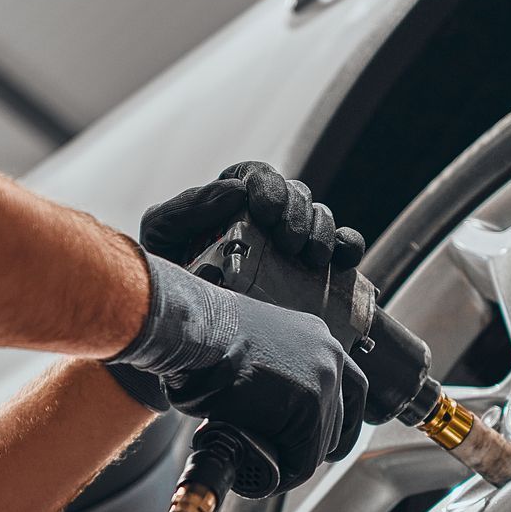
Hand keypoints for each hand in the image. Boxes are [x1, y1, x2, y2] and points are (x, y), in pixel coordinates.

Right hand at [112, 255, 366, 491]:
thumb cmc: (203, 339)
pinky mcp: (309, 407)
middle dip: (315, 442)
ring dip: (298, 458)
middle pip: (338, 416)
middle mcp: (327, 354)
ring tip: (270, 467)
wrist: (192, 332)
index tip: (325, 437)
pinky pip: (304, 456)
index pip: (349, 386)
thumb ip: (272, 372)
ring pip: (322, 440)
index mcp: (315, 336)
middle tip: (286, 456)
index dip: (338, 418)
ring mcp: (323, 380)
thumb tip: (267, 406)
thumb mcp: (251, 347)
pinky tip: (268, 475)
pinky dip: (288, 472)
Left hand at [141, 161, 365, 270]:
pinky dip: (348, 245)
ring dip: (320, 229)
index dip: (266, 185)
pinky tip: (342, 259)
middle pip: (293, 192)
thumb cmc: (168, 285)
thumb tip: (234, 191)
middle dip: (295, 211)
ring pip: (318, 213)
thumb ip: (185, 210)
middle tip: (287, 242)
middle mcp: (262, 217)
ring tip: (311, 259)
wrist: (190, 336)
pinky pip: (343, 243)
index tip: (264, 211)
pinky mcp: (314, 267)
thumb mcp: (162, 239)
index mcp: (227, 201)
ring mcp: (290, 241)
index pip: (253, 175)